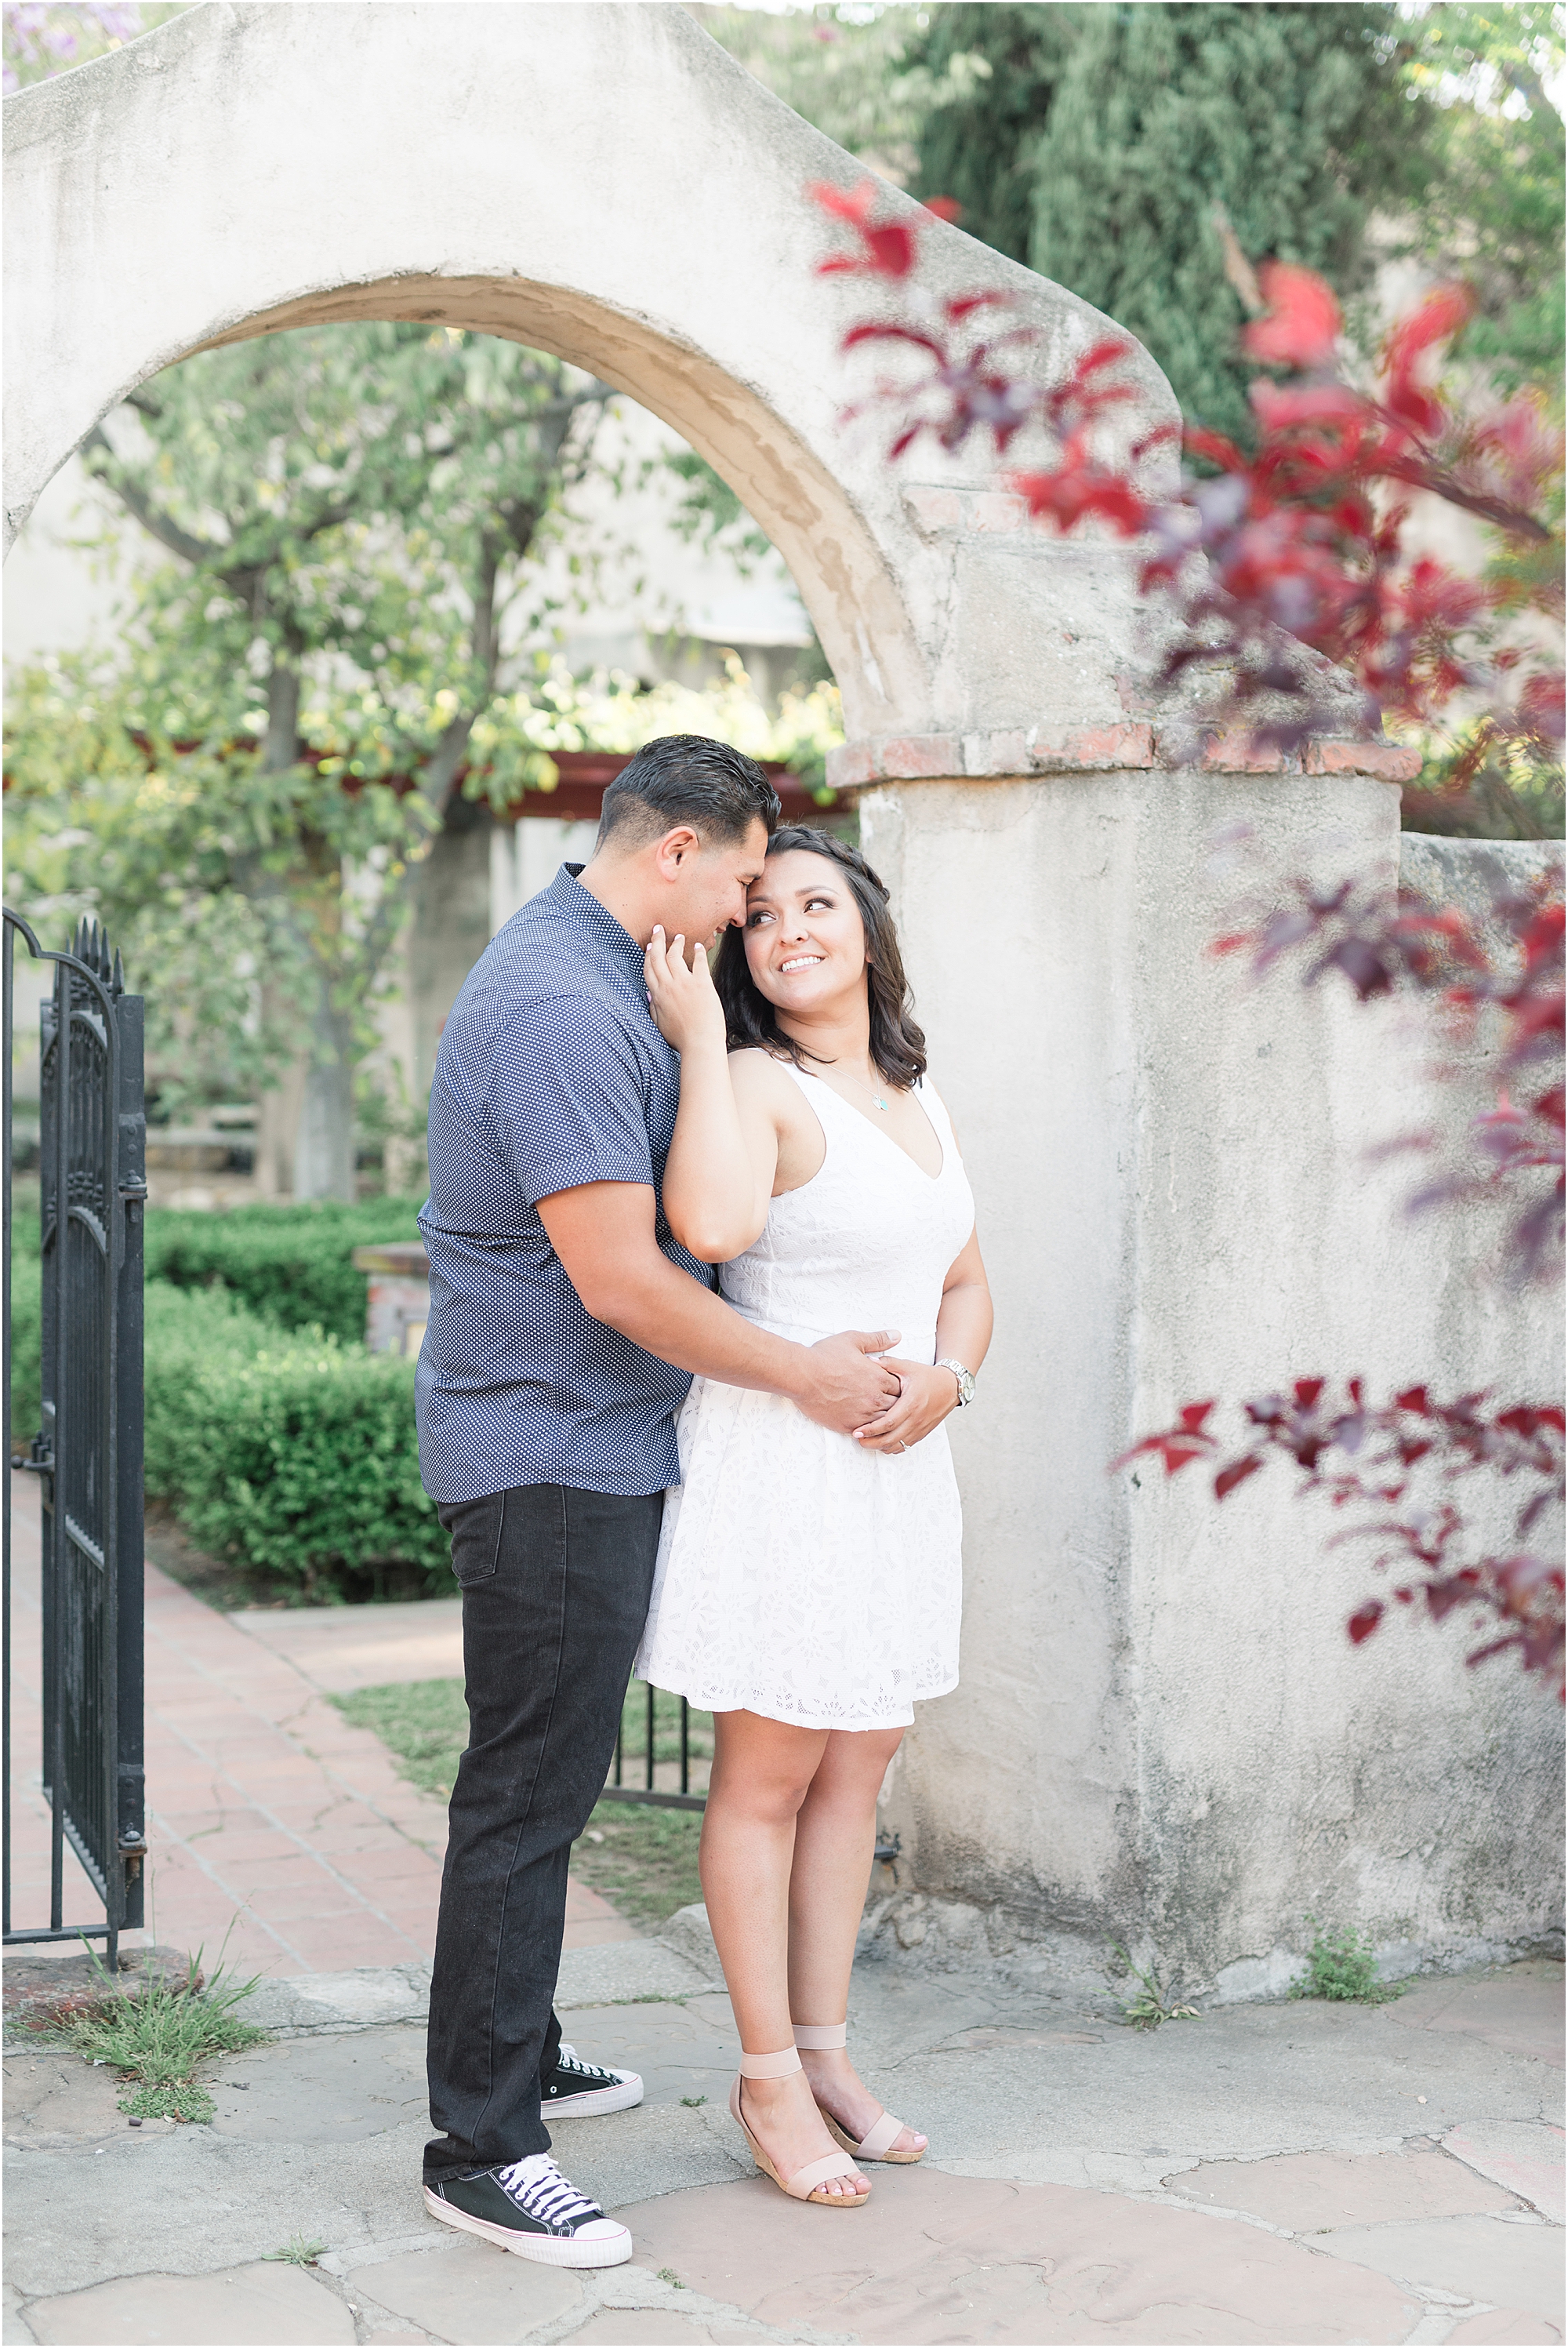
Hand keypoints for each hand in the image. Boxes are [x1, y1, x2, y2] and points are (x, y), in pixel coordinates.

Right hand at [644, 927, 726, 1056]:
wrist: (700, 1043)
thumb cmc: (681, 1038)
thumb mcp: (660, 1024)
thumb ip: (654, 1008)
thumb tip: (650, 995)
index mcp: (658, 995)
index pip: (650, 969)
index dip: (648, 955)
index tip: (649, 946)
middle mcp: (669, 986)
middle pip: (659, 957)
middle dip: (657, 940)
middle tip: (658, 929)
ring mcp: (685, 983)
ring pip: (676, 956)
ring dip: (676, 944)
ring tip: (678, 936)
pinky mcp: (702, 984)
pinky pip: (699, 962)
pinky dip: (698, 952)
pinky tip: (698, 946)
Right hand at [793, 1329, 902, 1435]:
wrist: (801, 1376)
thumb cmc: (824, 1357)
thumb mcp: (853, 1340)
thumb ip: (878, 1339)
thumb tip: (897, 1335)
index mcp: (879, 1378)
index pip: (901, 1386)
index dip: (897, 1384)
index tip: (889, 1382)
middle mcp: (874, 1398)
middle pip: (897, 1405)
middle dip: (893, 1401)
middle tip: (884, 1396)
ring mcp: (862, 1414)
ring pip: (884, 1421)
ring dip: (882, 1415)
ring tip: (874, 1408)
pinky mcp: (848, 1425)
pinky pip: (867, 1431)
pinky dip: (869, 1426)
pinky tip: (863, 1419)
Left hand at [852, 1359, 958, 1453]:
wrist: (950, 1387)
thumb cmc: (928, 1377)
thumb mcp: (908, 1366)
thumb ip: (888, 1364)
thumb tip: (868, 1360)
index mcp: (911, 1403)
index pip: (888, 1422)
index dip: (871, 1429)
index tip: (857, 1431)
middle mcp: (916, 1419)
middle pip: (891, 1439)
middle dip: (872, 1442)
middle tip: (858, 1439)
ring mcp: (920, 1428)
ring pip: (898, 1445)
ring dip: (881, 1446)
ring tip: (867, 1442)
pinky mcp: (922, 1433)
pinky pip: (905, 1446)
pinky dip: (892, 1448)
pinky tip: (883, 1443)